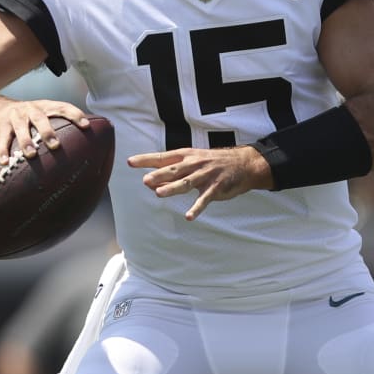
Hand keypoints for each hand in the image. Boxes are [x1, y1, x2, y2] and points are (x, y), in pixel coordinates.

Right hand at [0, 100, 88, 163]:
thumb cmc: (29, 119)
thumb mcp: (43, 116)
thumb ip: (60, 127)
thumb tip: (88, 148)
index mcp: (45, 107)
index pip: (62, 107)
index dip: (75, 114)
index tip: (86, 126)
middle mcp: (30, 109)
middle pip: (39, 118)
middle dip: (47, 131)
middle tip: (56, 146)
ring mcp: (15, 118)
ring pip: (20, 128)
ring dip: (26, 141)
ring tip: (31, 155)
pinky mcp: (1, 127)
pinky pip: (2, 140)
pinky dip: (3, 151)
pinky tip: (6, 163)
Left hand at [129, 146, 272, 219]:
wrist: (243, 163)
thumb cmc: (212, 163)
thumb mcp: (192, 162)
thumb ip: (171, 173)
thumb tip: (150, 183)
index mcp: (186, 156)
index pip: (162, 157)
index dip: (146, 159)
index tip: (130, 162)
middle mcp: (194, 164)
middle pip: (173, 170)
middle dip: (159, 175)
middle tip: (145, 180)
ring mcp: (205, 176)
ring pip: (186, 183)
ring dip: (173, 188)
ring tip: (159, 194)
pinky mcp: (216, 188)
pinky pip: (204, 199)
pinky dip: (197, 208)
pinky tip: (189, 216)